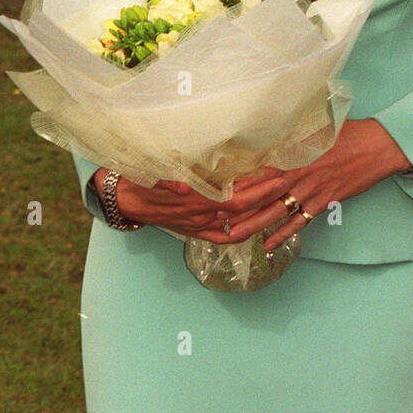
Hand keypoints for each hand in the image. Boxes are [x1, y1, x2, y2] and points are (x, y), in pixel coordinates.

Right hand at [93, 166, 289, 240]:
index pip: (235, 197)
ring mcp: (199, 227)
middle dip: (267, 198)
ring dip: (260, 213)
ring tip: (280, 200)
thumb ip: (169, 180)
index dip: (258, 188)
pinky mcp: (195, 232)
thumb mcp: (152, 175)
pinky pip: (222, 238)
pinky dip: (240, 234)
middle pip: (242, 211)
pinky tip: (253, 228)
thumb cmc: (140, 181)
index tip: (277, 175)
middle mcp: (200, 217)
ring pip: (237, 224)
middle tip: (287, 182)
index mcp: (194, 201)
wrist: (125, 200)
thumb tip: (182, 187)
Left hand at [94, 119, 411, 250]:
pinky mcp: (324, 201)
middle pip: (261, 194)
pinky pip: (300, 222)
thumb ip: (292, 136)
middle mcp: (298, 172)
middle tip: (213, 218)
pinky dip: (284, 235)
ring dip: (253, 225)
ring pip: (276, 211)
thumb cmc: (348, 132)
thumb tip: (270, 137)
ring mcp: (311, 189)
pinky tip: (270, 245)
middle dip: (237, 207)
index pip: (258, 168)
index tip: (214, 188)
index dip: (236, 179)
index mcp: (293, 152)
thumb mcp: (317, 127)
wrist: (378, 146)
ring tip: (232, 236)